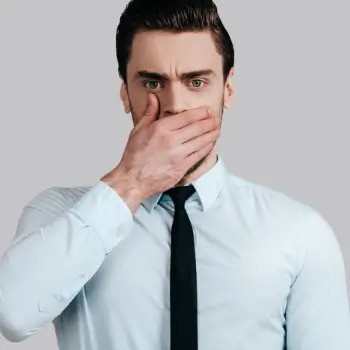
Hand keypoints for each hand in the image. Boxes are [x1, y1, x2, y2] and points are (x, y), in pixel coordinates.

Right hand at [101, 93, 219, 210]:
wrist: (133, 179)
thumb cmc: (134, 157)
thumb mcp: (138, 130)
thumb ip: (149, 113)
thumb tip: (153, 97)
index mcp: (161, 129)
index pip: (187, 117)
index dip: (201, 113)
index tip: (207, 110)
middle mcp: (172, 140)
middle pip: (198, 128)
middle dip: (209, 122)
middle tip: (215, 118)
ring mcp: (179, 155)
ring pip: (201, 141)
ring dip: (212, 134)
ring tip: (217, 129)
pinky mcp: (182, 167)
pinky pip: (199, 155)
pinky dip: (207, 147)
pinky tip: (210, 143)